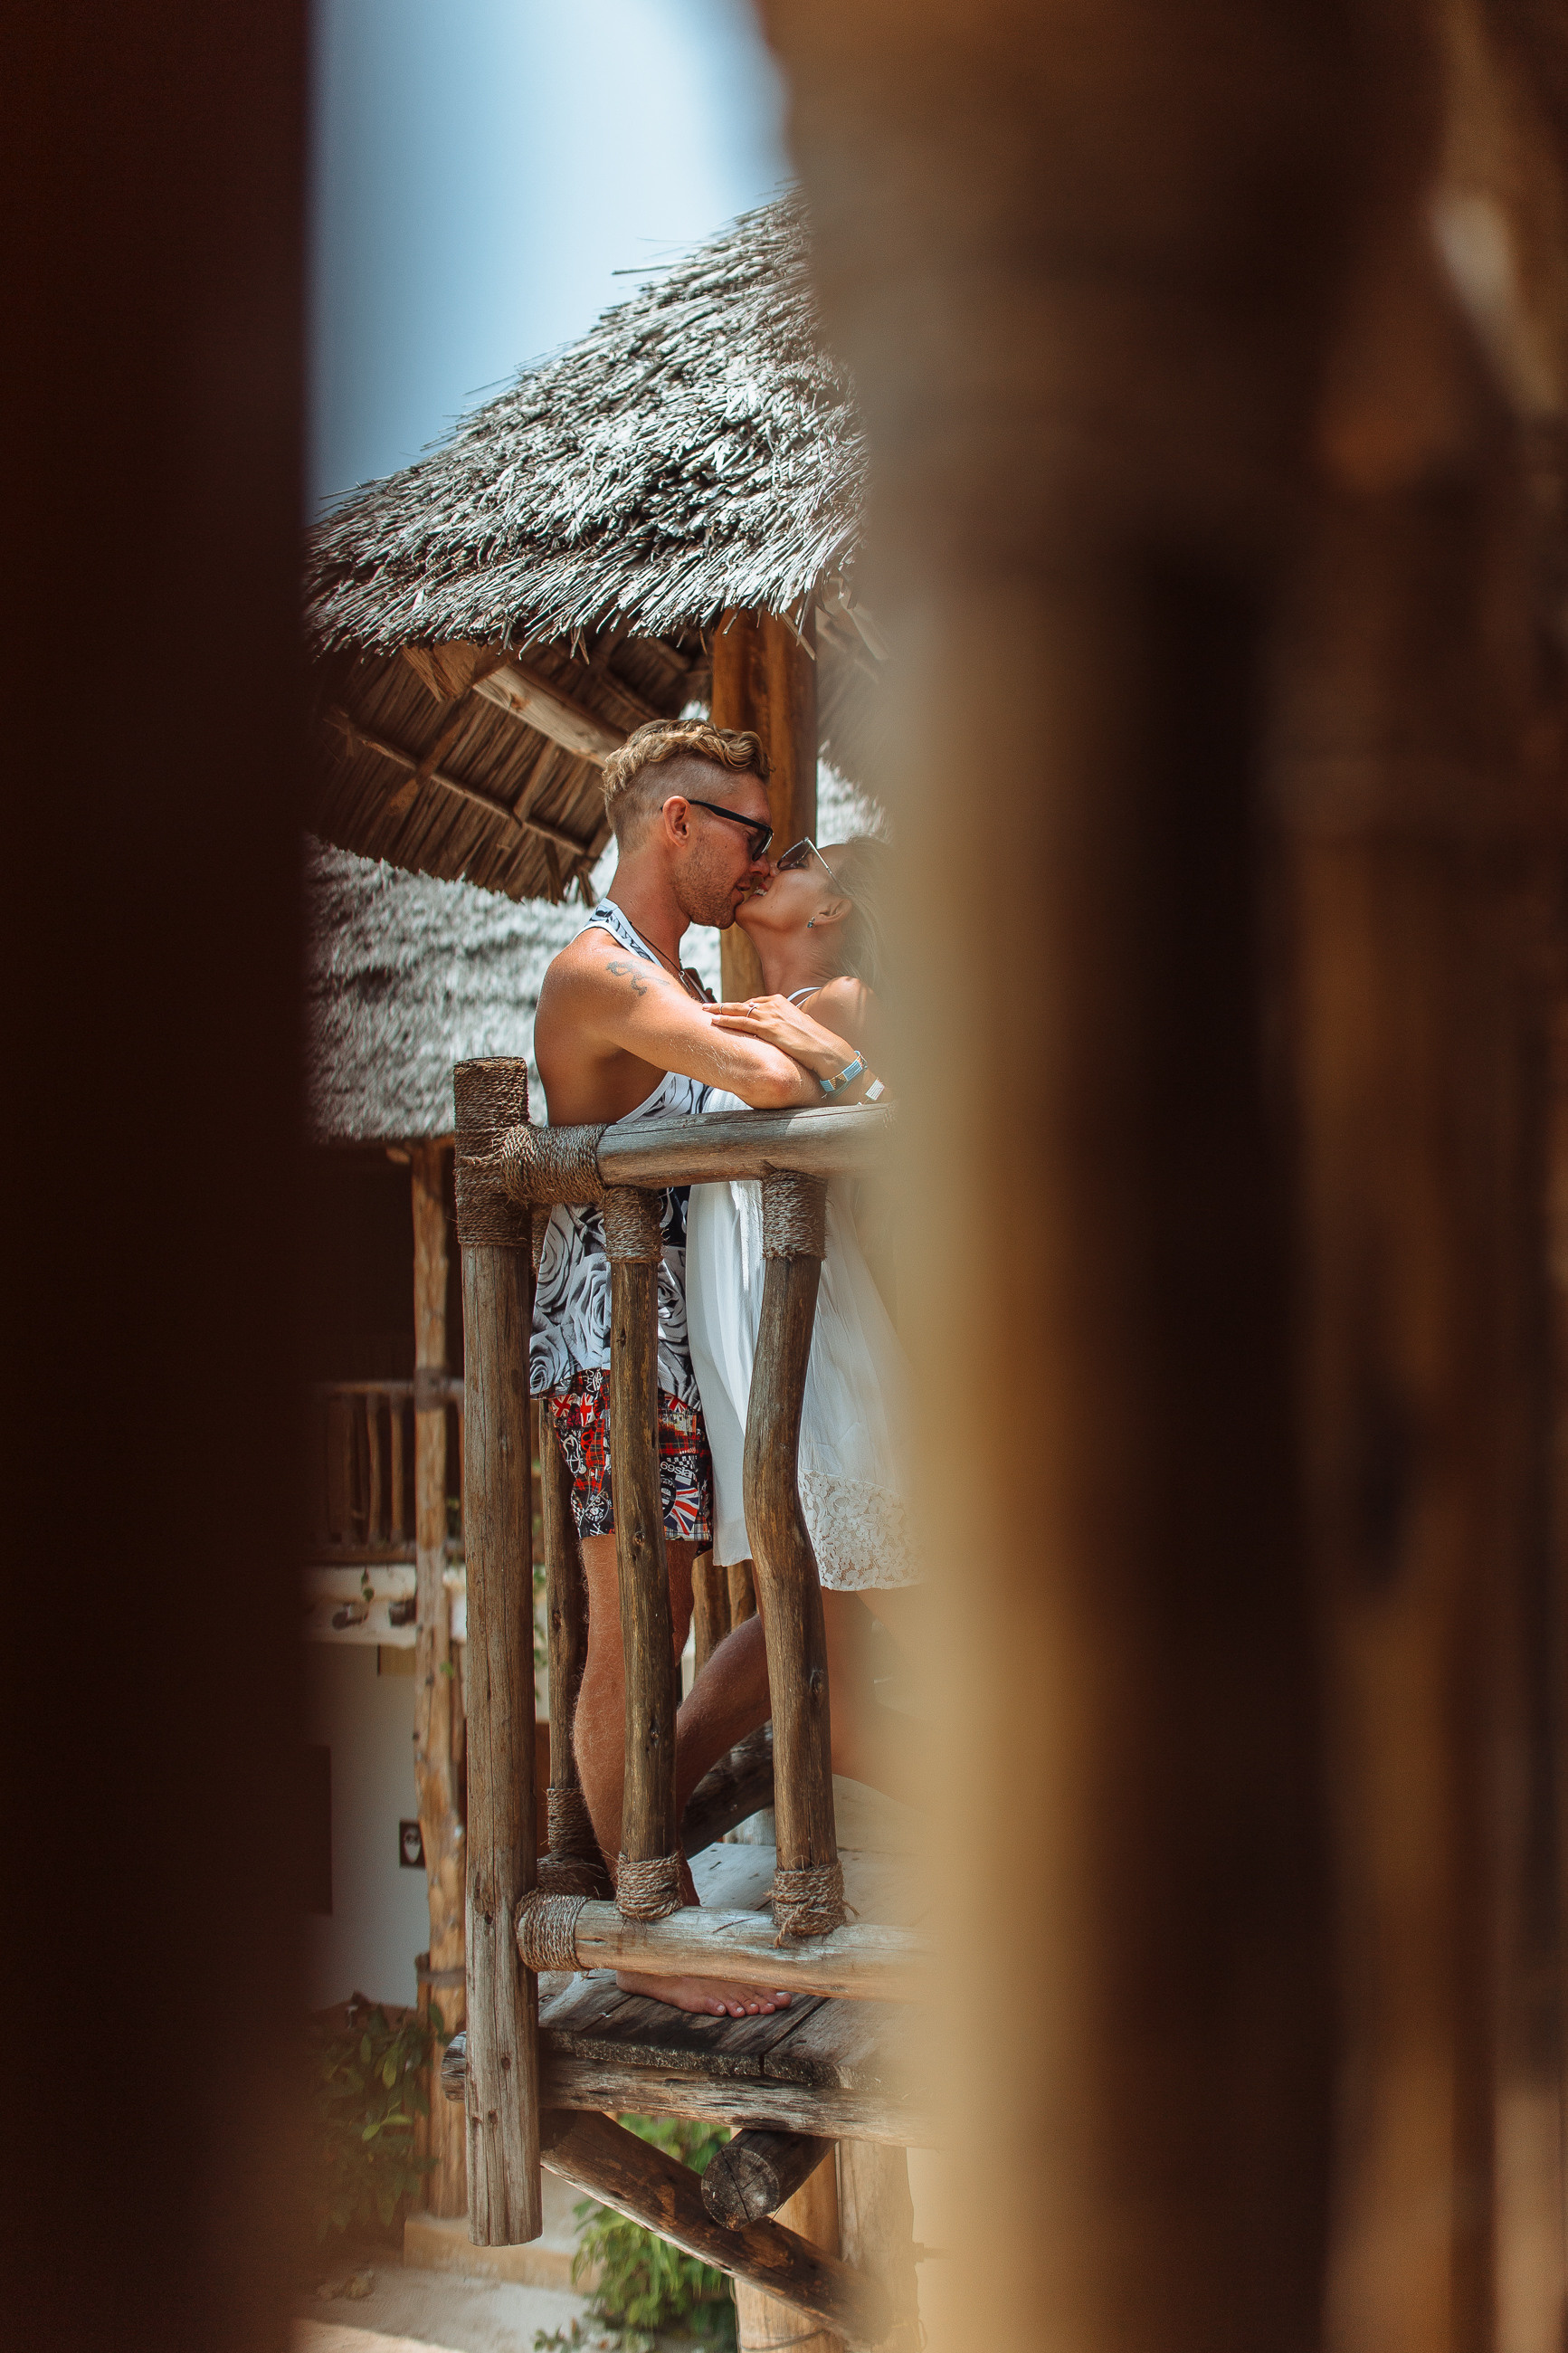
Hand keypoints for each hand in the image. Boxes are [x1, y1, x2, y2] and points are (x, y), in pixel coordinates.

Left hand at [709, 994, 855, 1082]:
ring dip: (719, 1010)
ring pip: (738, 1010)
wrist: (823, 1047)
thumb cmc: (813, 1041)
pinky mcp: (767, 1027)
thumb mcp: (796, 1026)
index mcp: (780, 1001)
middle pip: (742, 1003)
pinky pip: (741, 1022)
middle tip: (708, 1006)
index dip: (739, 1007)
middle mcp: (773, 1004)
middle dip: (724, 1005)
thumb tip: (775, 1033)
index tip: (728, 1010)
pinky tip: (714, 1020)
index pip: (753, 1002)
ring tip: (704, 1011)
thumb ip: (782, 1025)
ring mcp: (769, 1015)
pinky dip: (726, 1020)